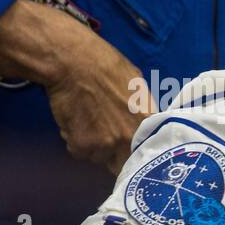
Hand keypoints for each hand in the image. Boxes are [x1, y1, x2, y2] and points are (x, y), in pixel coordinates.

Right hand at [0, 0, 153, 173]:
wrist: (75, 62)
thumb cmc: (107, 67)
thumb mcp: (139, 88)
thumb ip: (144, 114)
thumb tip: (146, 127)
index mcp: (148, 125)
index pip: (150, 155)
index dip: (140, 156)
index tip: (134, 155)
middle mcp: (130, 139)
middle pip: (125, 163)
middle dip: (117, 155)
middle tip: (106, 135)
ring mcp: (106, 145)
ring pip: (100, 157)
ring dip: (94, 146)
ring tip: (88, 121)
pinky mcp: (82, 145)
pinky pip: (79, 151)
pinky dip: (75, 140)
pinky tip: (75, 120)